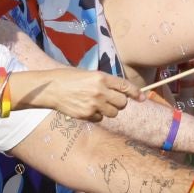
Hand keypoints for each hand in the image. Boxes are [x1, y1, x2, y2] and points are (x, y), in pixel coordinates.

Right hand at [19, 68, 136, 120]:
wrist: (50, 88)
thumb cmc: (68, 78)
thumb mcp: (88, 74)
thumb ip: (104, 81)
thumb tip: (120, 90)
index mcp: (101, 77)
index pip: (125, 86)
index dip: (136, 93)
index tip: (143, 98)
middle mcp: (100, 91)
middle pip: (122, 103)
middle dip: (120, 102)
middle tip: (112, 100)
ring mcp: (94, 104)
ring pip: (113, 113)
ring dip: (109, 110)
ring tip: (98, 104)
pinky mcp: (87, 115)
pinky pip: (100, 118)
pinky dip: (97, 115)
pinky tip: (87, 108)